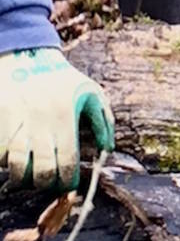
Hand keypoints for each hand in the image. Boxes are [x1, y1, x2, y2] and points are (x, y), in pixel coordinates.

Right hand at [0, 48, 114, 189]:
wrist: (28, 56)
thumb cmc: (63, 79)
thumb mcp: (91, 92)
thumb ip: (104, 121)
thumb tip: (107, 149)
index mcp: (65, 115)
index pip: (67, 161)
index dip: (68, 180)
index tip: (68, 183)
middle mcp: (41, 121)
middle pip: (42, 170)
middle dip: (47, 183)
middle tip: (50, 181)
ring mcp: (17, 122)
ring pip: (17, 166)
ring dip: (24, 177)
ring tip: (30, 175)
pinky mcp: (0, 120)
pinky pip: (0, 154)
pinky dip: (5, 162)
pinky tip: (13, 159)